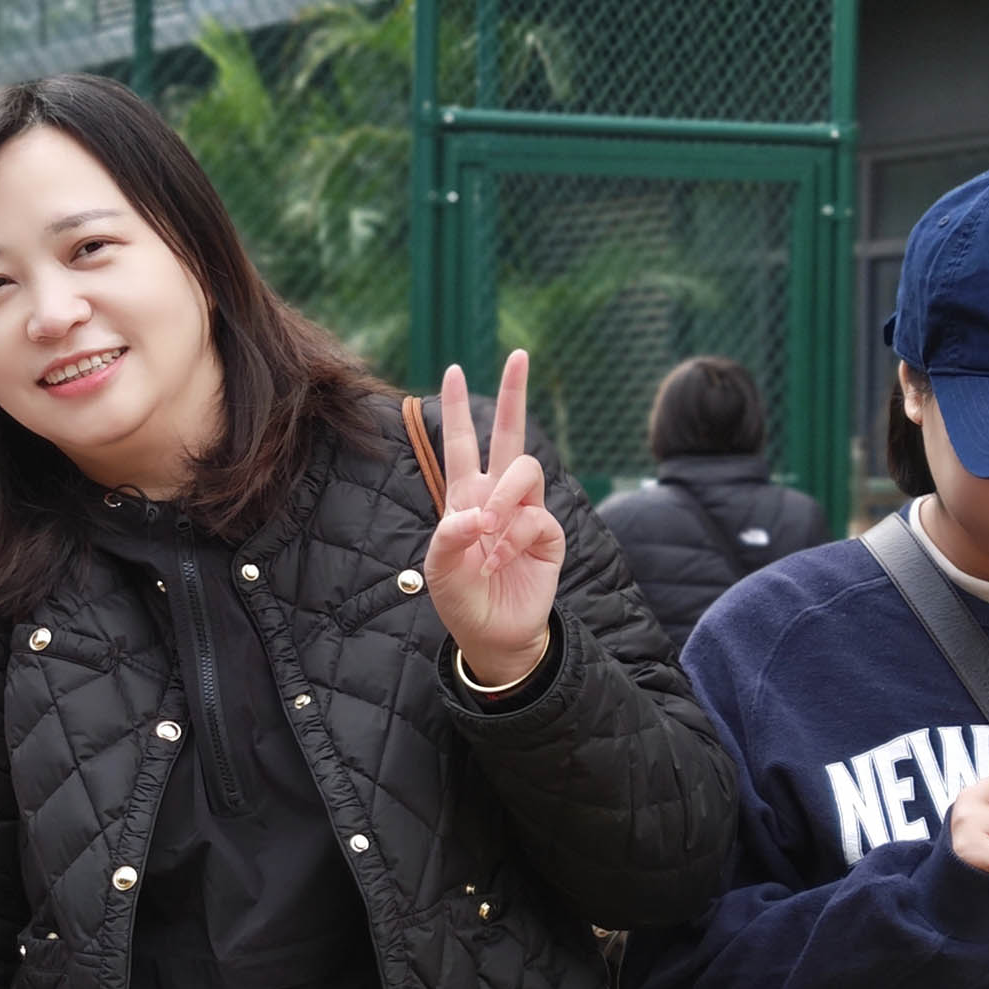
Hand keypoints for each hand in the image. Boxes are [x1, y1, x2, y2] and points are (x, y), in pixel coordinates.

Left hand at [424, 351, 565, 688]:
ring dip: (505, 495)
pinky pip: (536, 516)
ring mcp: (526, 512)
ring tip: (491, 529)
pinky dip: (515, 535)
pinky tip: (503, 559)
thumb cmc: (461, 599)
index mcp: (465, 496)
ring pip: (525, 469)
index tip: (455, 369)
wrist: (493, 633)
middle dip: (514, 393)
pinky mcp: (548, 534)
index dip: (459, 408)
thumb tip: (476, 514)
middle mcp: (498, 496)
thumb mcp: (440, 570)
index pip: (462, 442)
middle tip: (519, 355)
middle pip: (510, 433)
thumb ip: (449, 538)